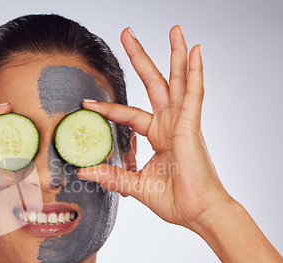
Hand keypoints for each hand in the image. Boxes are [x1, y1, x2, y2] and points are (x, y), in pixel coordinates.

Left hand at [78, 26, 233, 231]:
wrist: (198, 213)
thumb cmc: (175, 200)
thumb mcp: (135, 185)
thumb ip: (112, 175)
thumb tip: (84, 170)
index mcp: (158, 136)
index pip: (128, 114)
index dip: (107, 108)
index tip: (87, 101)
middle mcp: (170, 124)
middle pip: (153, 83)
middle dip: (141, 58)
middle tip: (128, 33)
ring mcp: (182, 122)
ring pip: (176, 81)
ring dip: (175, 55)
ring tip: (174, 30)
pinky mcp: (191, 126)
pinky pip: (194, 94)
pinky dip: (195, 72)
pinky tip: (196, 51)